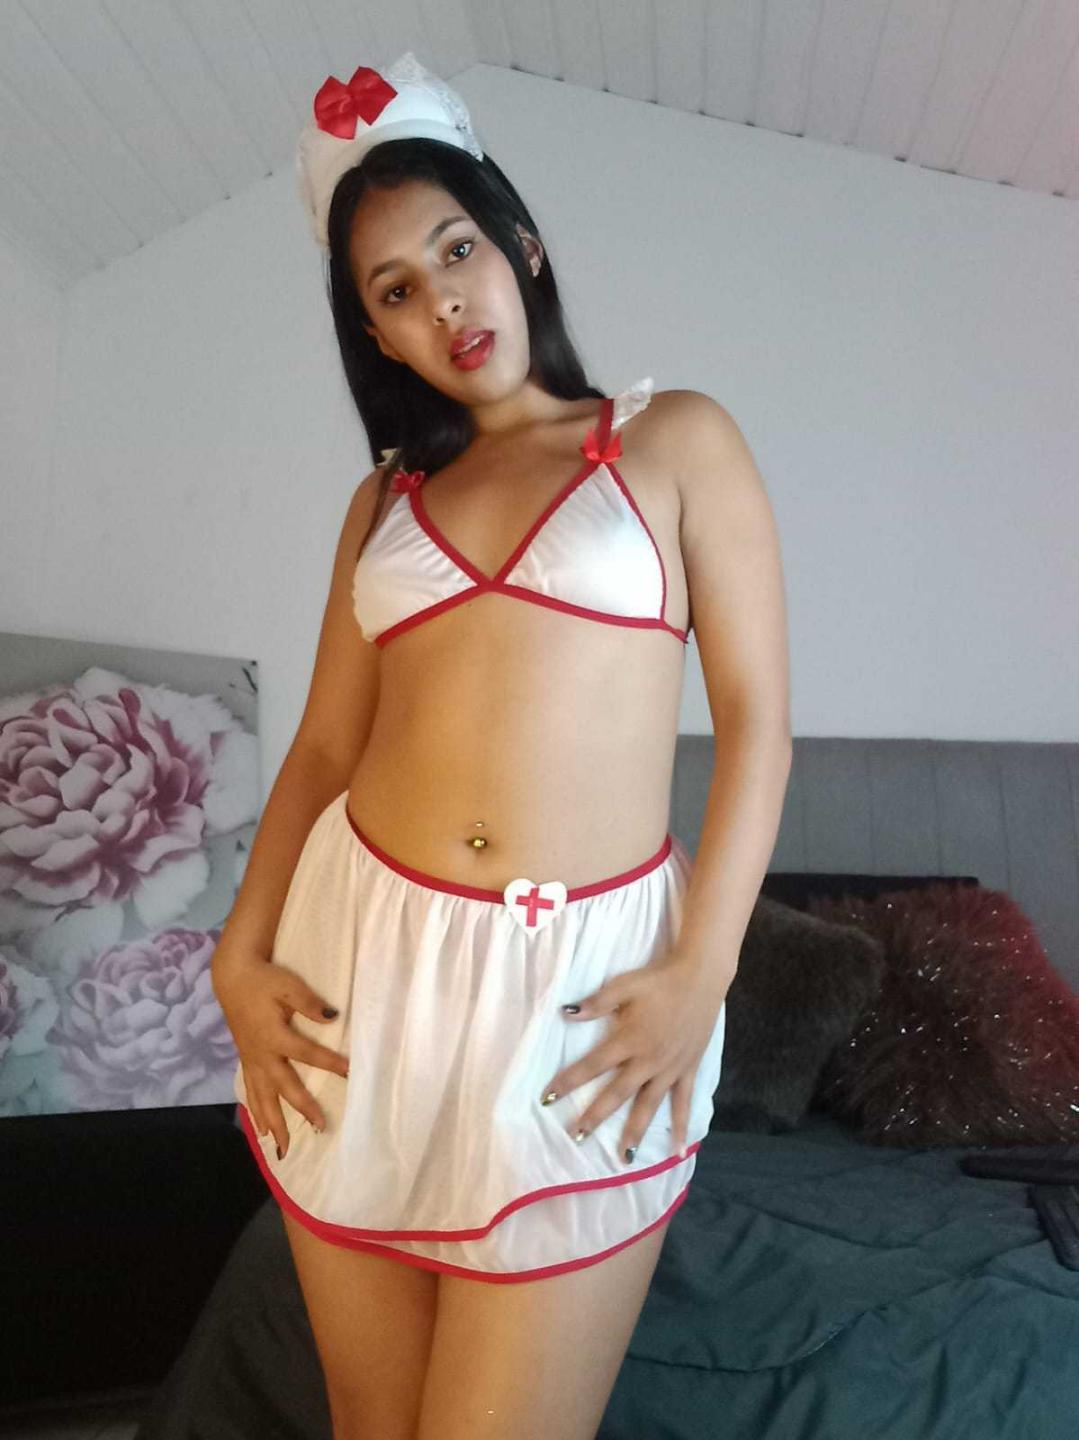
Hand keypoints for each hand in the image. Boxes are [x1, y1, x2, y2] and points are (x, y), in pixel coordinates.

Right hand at [212, 945, 349, 1159]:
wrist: (233, 978)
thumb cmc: (264, 980)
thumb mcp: (288, 985)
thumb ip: (309, 1002)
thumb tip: (332, 1017)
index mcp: (274, 1035)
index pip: (306, 1053)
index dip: (329, 1063)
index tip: (349, 1072)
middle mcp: (261, 1054)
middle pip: (283, 1087)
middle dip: (301, 1108)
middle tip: (320, 1127)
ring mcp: (251, 1060)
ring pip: (262, 1097)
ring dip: (273, 1122)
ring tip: (282, 1146)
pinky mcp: (245, 1060)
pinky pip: (250, 1091)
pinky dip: (255, 1111)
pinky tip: (259, 1128)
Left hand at [539, 950, 728, 1162]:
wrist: (701, 978)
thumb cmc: (659, 981)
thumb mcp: (624, 985)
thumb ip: (596, 1003)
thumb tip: (565, 1013)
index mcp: (629, 1040)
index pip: (592, 1066)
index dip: (568, 1081)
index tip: (547, 1098)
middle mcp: (648, 1060)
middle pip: (617, 1094)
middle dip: (595, 1116)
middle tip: (576, 1137)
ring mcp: (670, 1069)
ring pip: (649, 1106)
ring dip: (635, 1132)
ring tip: (623, 1157)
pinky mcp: (688, 1070)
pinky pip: (684, 1103)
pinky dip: (682, 1127)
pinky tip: (678, 1150)